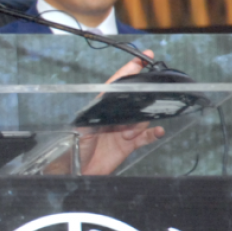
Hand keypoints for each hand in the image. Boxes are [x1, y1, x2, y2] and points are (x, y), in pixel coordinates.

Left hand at [78, 50, 164, 175]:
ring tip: (128, 134)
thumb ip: (95, 115)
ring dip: (140, 125)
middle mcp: (114, 116)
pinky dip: (153, 133)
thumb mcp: (81, 129)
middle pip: (134, 102)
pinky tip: (158, 131)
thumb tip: (108, 102)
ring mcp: (123, 130)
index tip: (143, 59)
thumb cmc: (72, 148)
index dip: (129, 71)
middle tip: (135, 115)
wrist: (76, 171)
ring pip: (142, 119)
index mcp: (101, 108)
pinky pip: (146, 137)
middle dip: (140, 104)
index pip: (117, 85)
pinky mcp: (128, 145)